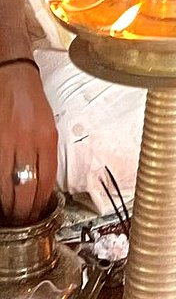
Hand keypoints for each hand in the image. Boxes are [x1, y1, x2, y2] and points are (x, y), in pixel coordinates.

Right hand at [0, 60, 56, 224]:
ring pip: (6, 186)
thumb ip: (45, 153)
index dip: (40, 202)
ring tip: (8, 215)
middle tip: (20, 221)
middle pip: (25, 188)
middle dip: (22, 210)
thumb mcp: (48, 127)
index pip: (46, 181)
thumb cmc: (32, 102)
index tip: (37, 214)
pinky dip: (0, 188)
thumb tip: (41, 182)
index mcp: (47, 139)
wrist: (12, 77)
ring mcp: (8, 143)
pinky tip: (1, 196)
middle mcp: (28, 142)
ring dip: (7, 204)